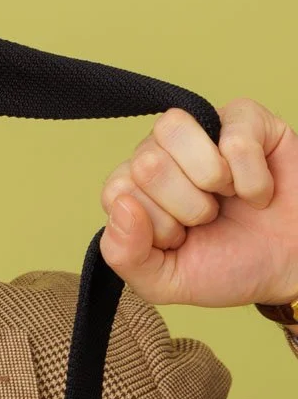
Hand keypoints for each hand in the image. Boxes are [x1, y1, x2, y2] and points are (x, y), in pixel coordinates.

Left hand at [98, 99, 297, 307]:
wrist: (293, 267)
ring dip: (210, 180)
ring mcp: (201, 129)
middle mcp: (161, 150)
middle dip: (187, 208)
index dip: (156, 224)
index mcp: (136, 185)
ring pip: (172, 130)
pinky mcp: (244, 118)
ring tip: (228, 197)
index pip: (117, 189)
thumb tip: (122, 206)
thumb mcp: (168, 280)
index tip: (182, 239)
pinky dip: (254, 181)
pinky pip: (234, 139)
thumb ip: (126, 256)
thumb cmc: (231, 265)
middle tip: (210, 219)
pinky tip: (259, 192)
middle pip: (146, 163)